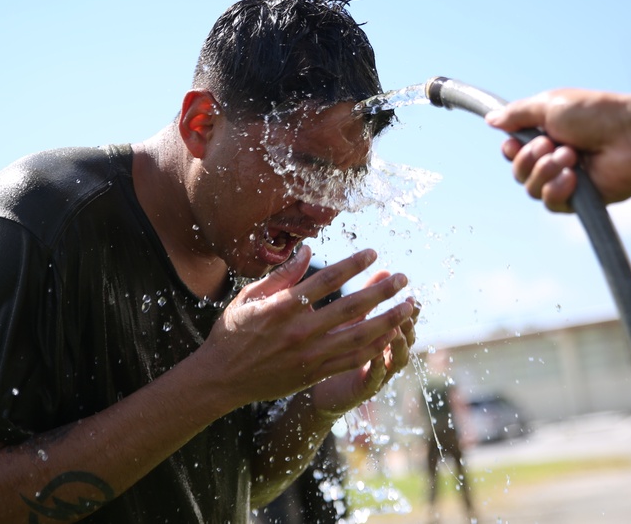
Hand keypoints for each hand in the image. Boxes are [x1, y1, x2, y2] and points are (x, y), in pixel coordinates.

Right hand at [203, 246, 416, 407]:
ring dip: (388, 320)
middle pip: (351, 307)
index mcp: (281, 307)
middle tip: (403, 277)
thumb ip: (281, 275)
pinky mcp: (314, 374)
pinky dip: (376, 348)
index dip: (352, 264)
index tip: (373, 252)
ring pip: (359, 336)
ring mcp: (309, 355)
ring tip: (409, 306)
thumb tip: (307, 250)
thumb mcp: (249, 297)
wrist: (221, 379)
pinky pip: (352, 361)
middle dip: (381, 291)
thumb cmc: (232, 332)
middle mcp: (299, 331)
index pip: (326, 280)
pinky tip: (393, 336)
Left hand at [307, 278, 419, 417]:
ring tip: (398, 328)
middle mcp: (387, 353)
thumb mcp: (351, 320)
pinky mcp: (364, 389)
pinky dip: (380, 366)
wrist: (320, 388)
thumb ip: (366, 296)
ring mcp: (379, 373)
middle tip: (410, 307)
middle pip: (408, 337)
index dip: (411, 308)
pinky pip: (375, 378)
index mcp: (384, 335)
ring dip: (401, 343)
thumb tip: (384, 268)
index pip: (405, 319)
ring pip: (398, 358)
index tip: (411, 295)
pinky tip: (378, 353)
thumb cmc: (336, 348)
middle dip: (410, 322)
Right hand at [486, 89, 630, 211]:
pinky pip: (550, 203)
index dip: (511, 150)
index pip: (512, 151)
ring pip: (531, 189)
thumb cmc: (597, 114)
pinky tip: (572, 177)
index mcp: (546, 134)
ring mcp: (566, 180)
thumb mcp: (549, 105)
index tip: (515, 141)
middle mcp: (553, 158)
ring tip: (570, 156)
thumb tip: (490, 119)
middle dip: (529, 159)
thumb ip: (517, 113)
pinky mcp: (580, 200)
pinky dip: (556, 189)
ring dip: (545, 171)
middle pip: (518, 172)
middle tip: (552, 144)